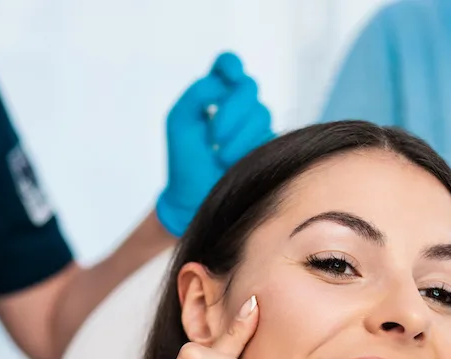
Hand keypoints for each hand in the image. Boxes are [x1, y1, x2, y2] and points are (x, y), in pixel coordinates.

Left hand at [156, 53, 273, 237]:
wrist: (194, 201)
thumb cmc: (184, 162)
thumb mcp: (180, 122)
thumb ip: (197, 93)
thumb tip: (223, 82)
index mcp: (214, 94)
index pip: (228, 65)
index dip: (230, 66)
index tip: (228, 78)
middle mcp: (237, 106)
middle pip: (249, 88)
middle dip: (232, 111)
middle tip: (213, 137)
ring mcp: (254, 126)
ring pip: (261, 112)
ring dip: (238, 135)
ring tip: (220, 157)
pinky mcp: (267, 146)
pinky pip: (270, 135)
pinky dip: (249, 147)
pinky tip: (233, 162)